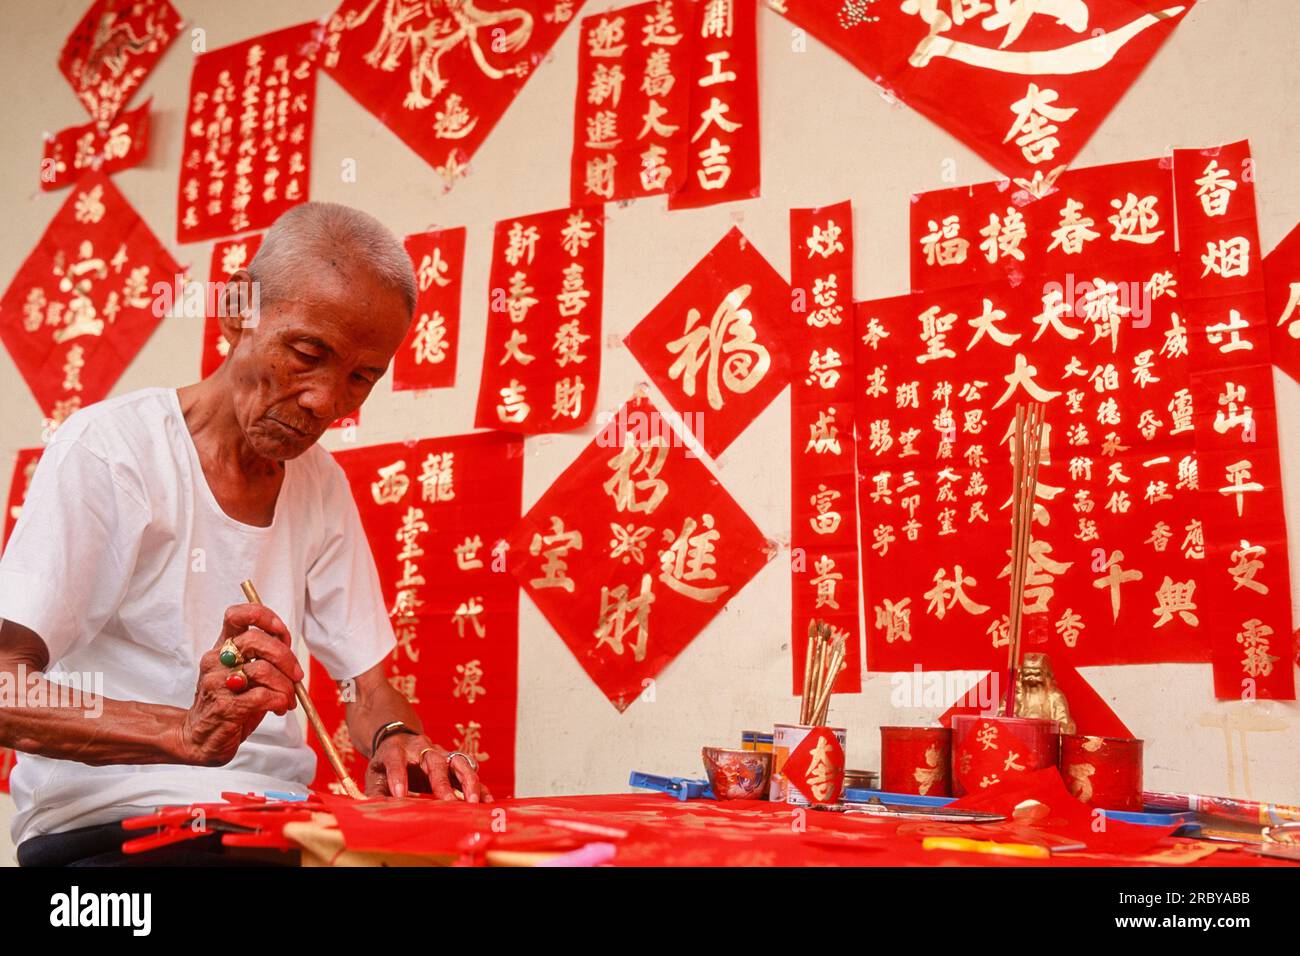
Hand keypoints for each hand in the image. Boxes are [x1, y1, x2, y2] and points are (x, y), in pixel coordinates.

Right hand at [176, 603, 302, 766]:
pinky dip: (279, 700)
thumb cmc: (229, 704)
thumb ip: (264, 657)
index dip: (263, 616)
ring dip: (285, 685)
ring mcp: (217, 683)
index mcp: (222, 648)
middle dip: (285, 657)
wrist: (199, 738)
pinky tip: (279, 708)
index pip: (236, 615)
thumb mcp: (246, 675)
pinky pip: (262, 695)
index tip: (281, 632)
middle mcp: (216, 660)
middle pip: (256, 639)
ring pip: (263, 669)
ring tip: (287, 698)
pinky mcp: (225, 706)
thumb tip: (289, 647)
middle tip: (296, 675)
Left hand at [365, 733, 492, 803]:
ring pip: (458, 761)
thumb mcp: (374, 774)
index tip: (399, 795)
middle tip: (447, 801)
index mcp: (397, 749)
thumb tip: (375, 810)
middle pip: (434, 761)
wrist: (399, 737)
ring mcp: (441, 753)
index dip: (398, 776)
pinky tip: (487, 801)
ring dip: (468, 781)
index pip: (396, 760)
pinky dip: (480, 785)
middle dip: (441, 781)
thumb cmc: (386, 762)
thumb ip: (375, 791)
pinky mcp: (453, 762)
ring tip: (473, 801)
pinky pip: (470, 771)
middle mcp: (422, 749)